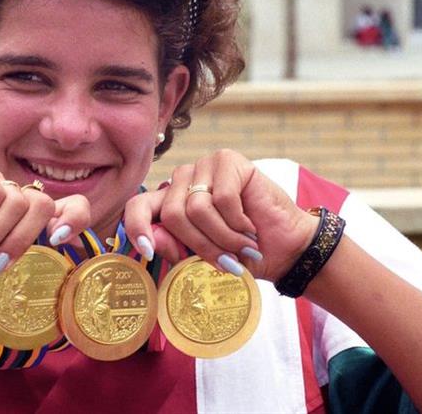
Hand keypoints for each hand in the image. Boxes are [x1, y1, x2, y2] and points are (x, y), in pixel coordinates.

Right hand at [0, 155, 89, 303]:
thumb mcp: (2, 258)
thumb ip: (31, 241)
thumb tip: (68, 235)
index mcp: (28, 218)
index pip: (71, 206)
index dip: (75, 218)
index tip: (60, 239)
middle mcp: (15, 195)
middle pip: (44, 205)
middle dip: (21, 238)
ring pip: (19, 201)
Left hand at [124, 149, 317, 280]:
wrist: (283, 249)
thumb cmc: (241, 254)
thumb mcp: (202, 260)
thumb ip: (175, 248)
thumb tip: (153, 239)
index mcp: (170, 203)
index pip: (139, 206)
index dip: (137, 227)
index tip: (146, 251)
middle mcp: (183, 180)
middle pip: (173, 214)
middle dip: (201, 245)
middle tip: (226, 262)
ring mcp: (204, 167)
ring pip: (196, 208)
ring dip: (223, 237)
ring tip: (242, 246)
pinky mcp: (227, 160)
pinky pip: (222, 198)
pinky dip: (238, 221)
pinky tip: (250, 227)